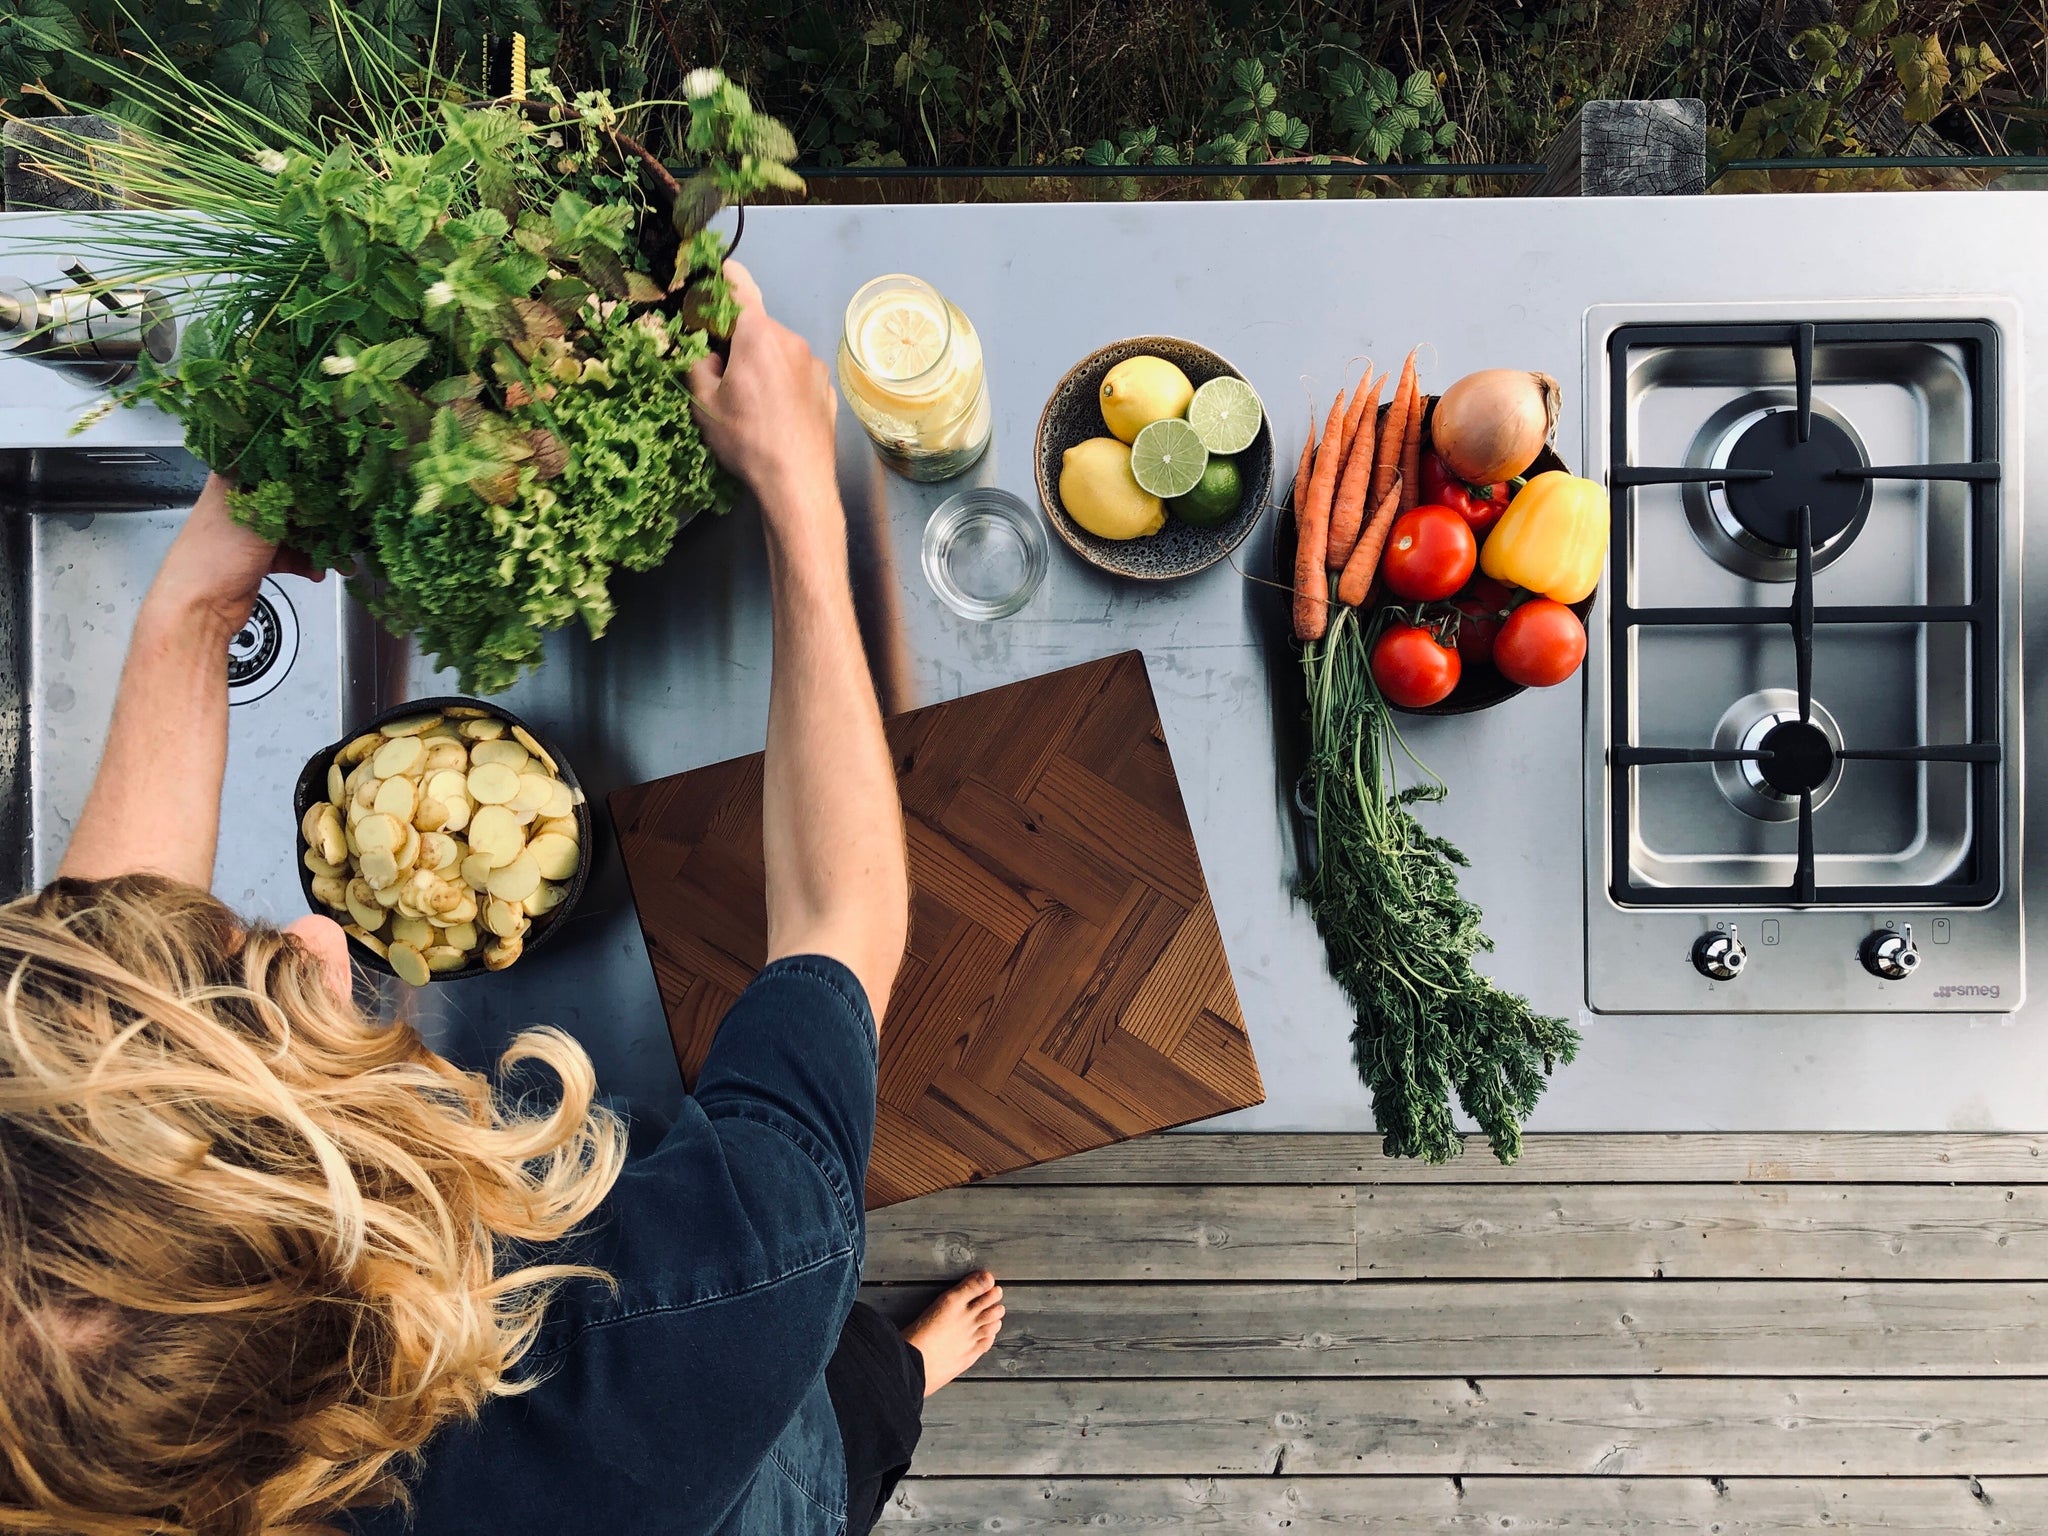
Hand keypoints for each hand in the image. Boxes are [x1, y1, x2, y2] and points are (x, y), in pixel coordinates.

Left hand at [151, 473, 320, 635]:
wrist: (200, 607)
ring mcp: (249, 532)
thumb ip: (290, 499)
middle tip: (341, 524)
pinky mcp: (257, 557)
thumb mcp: (258, 517)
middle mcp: (240, 502)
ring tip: (335, 556)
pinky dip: (306, 562)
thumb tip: (319, 482)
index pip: (275, 464)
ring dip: (316, 544)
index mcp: (232, 480)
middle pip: (290, 500)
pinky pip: (290, 554)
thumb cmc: (214, 557)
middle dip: (318, 516)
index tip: (331, 480)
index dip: (306, 471)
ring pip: (293, 529)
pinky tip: (317, 570)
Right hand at [685, 260, 839, 531]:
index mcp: (758, 335)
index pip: (739, 287)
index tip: (717, 271)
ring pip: (778, 352)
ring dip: (761, 364)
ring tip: (751, 404)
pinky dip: (782, 383)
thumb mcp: (704, 403)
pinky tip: (776, 415)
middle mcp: (791, 340)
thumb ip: (698, 364)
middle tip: (720, 374)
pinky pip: (797, 375)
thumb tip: (706, 352)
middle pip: (757, 327)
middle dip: (737, 340)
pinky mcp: (827, 389)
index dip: (724, 277)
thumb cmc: (746, 440)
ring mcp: (814, 365)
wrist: (798, 482)